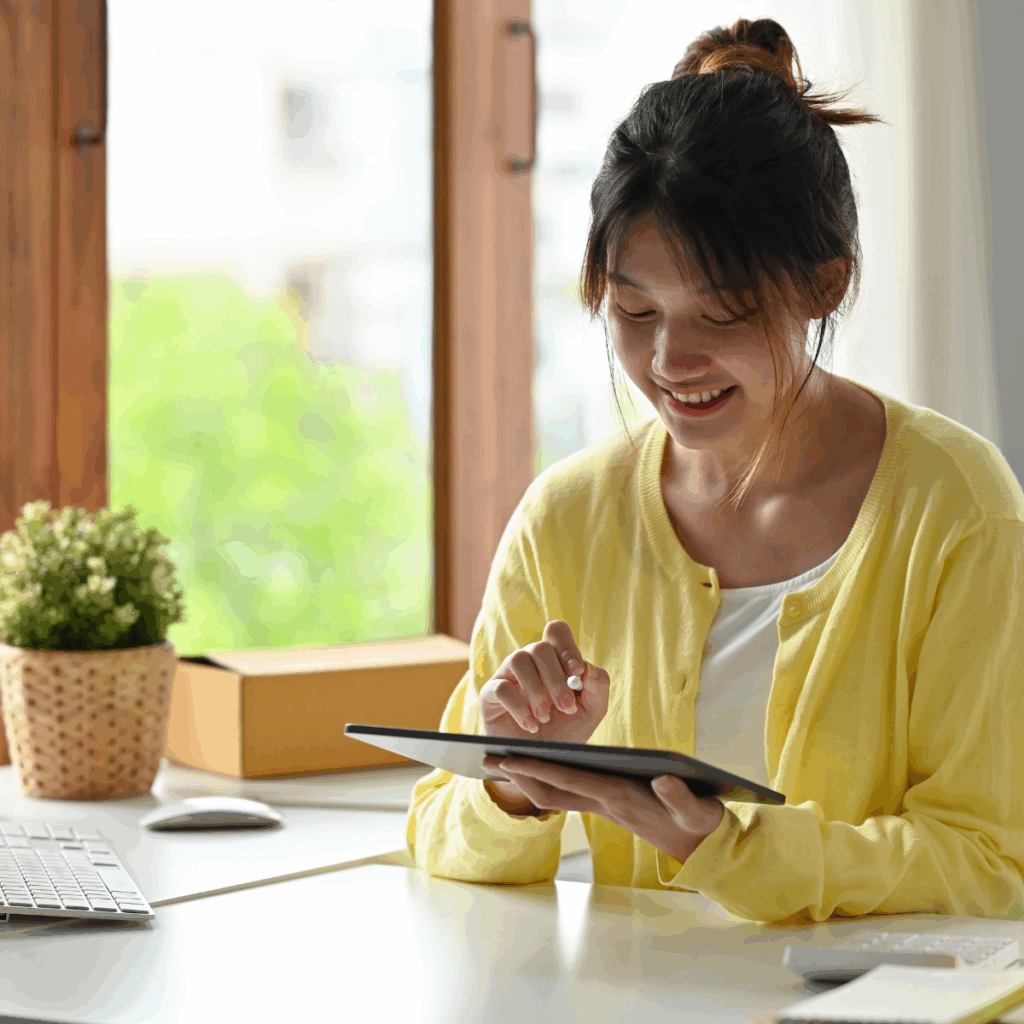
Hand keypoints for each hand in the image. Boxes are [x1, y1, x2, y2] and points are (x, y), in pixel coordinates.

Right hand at [478, 620, 609, 746]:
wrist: (538, 760)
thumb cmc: (564, 731)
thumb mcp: (591, 712)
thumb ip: (598, 687)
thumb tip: (588, 668)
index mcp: (554, 660)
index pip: (556, 631)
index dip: (567, 647)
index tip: (577, 672)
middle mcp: (530, 662)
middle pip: (540, 647)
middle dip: (556, 679)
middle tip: (566, 707)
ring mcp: (508, 675)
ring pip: (518, 660)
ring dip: (536, 691)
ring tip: (544, 718)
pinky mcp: (490, 694)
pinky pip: (501, 688)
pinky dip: (519, 708)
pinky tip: (531, 725)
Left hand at [480, 756, 724, 863]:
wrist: (705, 849)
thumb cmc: (700, 824)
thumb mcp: (697, 811)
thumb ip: (680, 797)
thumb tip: (664, 779)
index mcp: (621, 798)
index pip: (572, 780)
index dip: (539, 769)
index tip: (510, 758)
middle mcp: (606, 802)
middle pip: (552, 790)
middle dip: (519, 775)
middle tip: (488, 760)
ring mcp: (606, 806)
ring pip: (557, 793)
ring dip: (528, 779)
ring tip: (503, 762)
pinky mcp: (611, 805)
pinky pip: (571, 793)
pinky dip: (550, 780)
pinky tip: (539, 770)